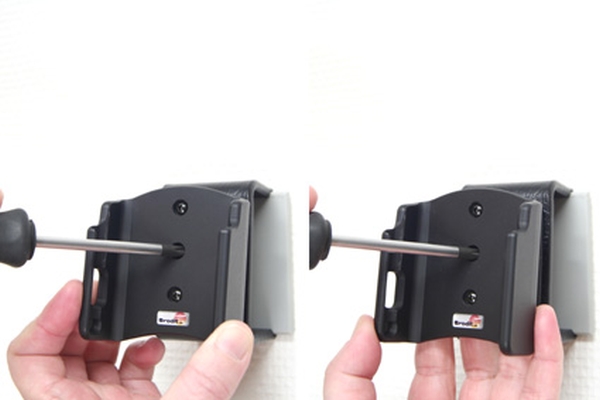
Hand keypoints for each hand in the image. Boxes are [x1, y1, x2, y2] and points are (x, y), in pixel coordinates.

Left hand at [7, 280, 253, 398]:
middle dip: (90, 321)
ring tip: (138, 321)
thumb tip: (231, 339)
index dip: (46, 317)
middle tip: (111, 299)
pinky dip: (138, 356)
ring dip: (116, 337)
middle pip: (63, 351)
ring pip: (93, 361)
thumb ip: (206, 380)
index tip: (75, 293)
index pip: (29, 356)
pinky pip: (123, 375)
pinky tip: (153, 349)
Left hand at [324, 307, 562, 398]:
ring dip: (512, 337)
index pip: (428, 365)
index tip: (430, 303)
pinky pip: (544, 392)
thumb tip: (360, 329)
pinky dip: (548, 356)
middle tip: (470, 297)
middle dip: (474, 329)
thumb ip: (347, 376)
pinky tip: (541, 323)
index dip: (431, 332)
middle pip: (471, 365)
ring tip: (504, 302)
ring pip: (510, 375)